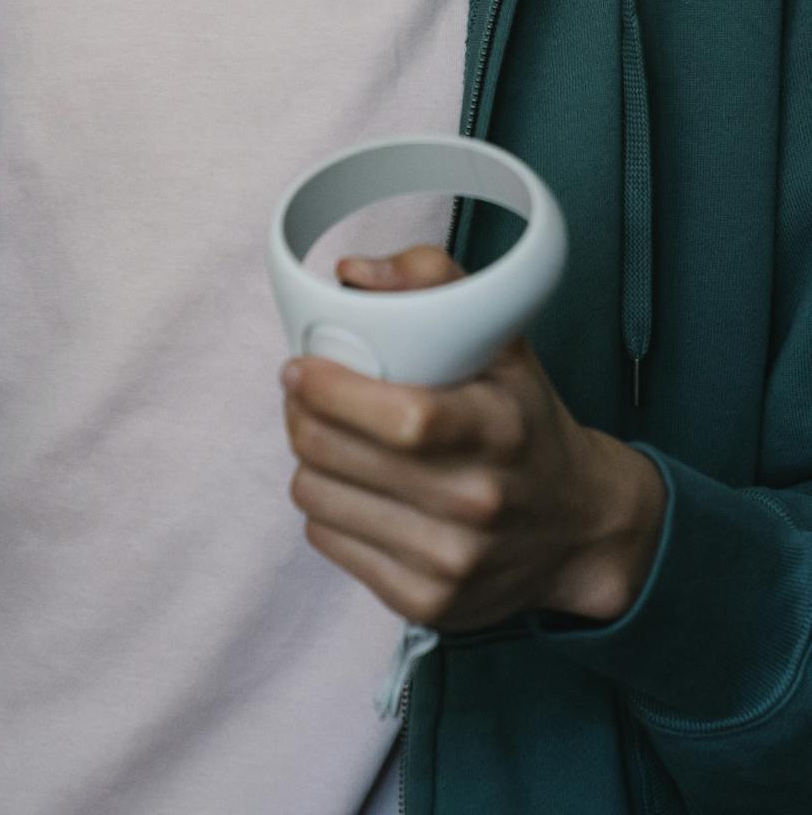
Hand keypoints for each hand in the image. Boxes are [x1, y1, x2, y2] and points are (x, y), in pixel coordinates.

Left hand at [281, 243, 642, 631]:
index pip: (400, 418)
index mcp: (497, 430)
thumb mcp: (503, 340)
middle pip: (338, 455)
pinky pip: (327, 542)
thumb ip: (432, 281)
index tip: (300, 366)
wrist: (578, 527)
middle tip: (301, 394)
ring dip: (307, 459)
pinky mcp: (425, 602)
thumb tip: (349, 275)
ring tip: (326, 437)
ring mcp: (450, 561)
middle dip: (300, 414)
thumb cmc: (525, 419)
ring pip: (318, 498)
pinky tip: (352, 487)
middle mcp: (476, 502)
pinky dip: (326, 508)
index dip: (331, 390)